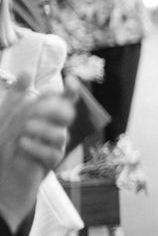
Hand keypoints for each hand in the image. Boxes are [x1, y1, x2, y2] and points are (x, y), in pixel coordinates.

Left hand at [0, 75, 77, 230]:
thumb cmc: (2, 145)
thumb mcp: (4, 117)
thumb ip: (16, 96)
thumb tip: (27, 73)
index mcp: (44, 115)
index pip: (65, 100)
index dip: (72, 91)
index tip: (71, 81)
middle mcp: (53, 128)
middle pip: (68, 114)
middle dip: (53, 110)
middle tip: (34, 110)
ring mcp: (54, 145)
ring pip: (61, 133)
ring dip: (40, 129)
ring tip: (22, 132)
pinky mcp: (51, 162)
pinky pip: (53, 152)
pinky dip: (36, 146)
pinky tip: (22, 145)